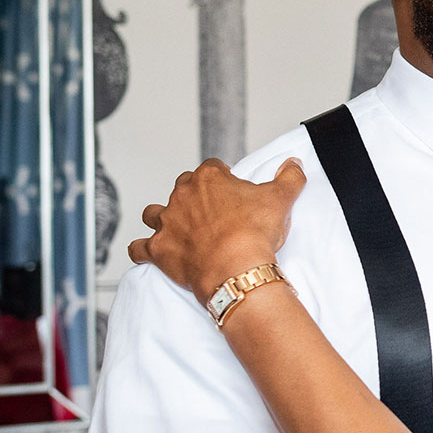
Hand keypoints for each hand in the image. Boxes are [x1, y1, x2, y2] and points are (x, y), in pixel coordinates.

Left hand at [129, 158, 305, 306]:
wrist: (236, 268)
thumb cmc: (255, 232)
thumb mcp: (281, 199)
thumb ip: (289, 178)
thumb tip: (294, 165)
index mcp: (209, 178)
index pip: (212, 167)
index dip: (223, 178)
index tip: (232, 191)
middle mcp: (182, 196)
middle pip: (182, 187)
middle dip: (193, 196)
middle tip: (213, 213)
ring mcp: (166, 223)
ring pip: (154, 213)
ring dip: (163, 218)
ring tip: (179, 229)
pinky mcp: (158, 250)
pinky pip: (139, 248)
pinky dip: (142, 250)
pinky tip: (149, 252)